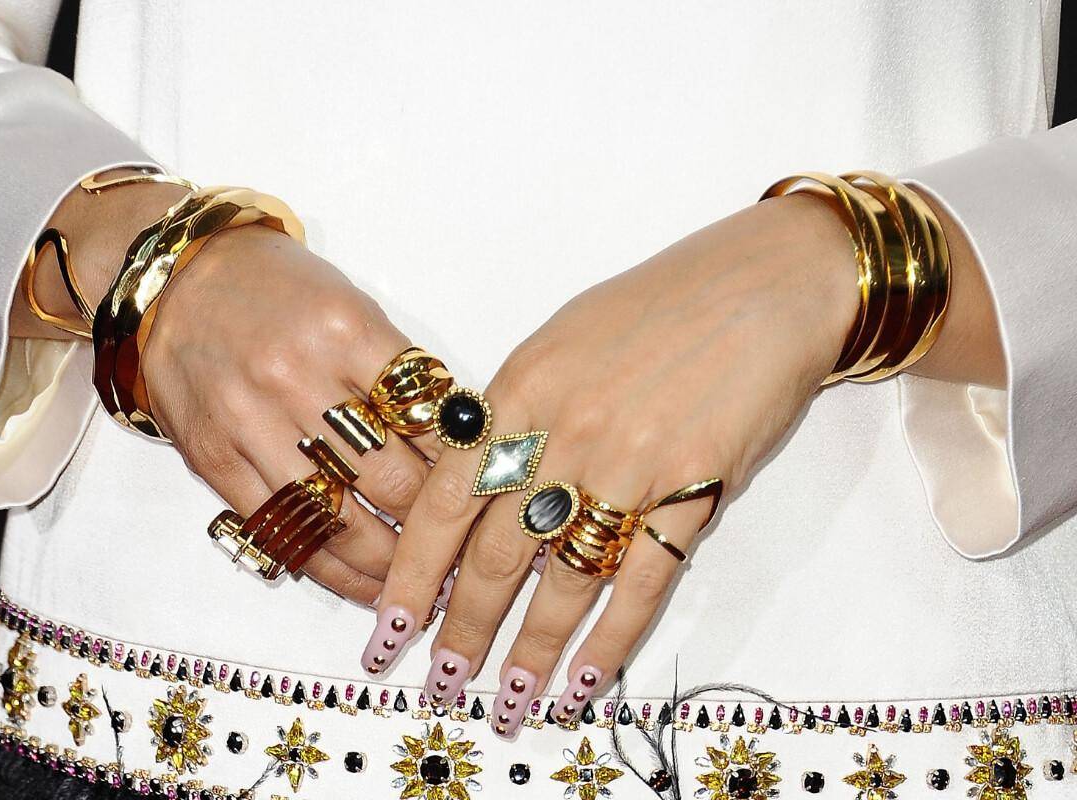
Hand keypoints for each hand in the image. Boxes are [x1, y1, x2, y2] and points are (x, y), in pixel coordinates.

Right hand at [17, 173, 444, 604]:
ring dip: (388, 565)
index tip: (487, 500)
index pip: (427, 420)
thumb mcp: (352, 307)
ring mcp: (250, 423)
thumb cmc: (278, 289)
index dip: (464, 470)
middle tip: (463, 554)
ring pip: (337, 518)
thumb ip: (399, 375)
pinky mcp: (214, 459)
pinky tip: (362, 584)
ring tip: (420, 587)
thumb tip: (458, 442)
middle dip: (435, 529)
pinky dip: (328, 568)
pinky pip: (281, 530)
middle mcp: (297, 378)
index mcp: (346, 331)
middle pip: (390, 479)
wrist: (179, 278)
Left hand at [364, 193, 861, 734]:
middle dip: (461, 630)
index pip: (443, 502)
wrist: (764, 284)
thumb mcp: (560, 339)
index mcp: (520, 390)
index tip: (389, 627)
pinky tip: (586, 679)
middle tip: (441, 683)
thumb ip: (513, 410)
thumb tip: (472, 480)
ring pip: (563, 580)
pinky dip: (611, 638)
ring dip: (531, 651)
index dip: (411, 575)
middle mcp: (564, 433)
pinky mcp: (694, 490)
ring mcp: (630, 465)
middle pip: (494, 554)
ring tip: (508, 702)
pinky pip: (642, 582)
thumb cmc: (659, 305)